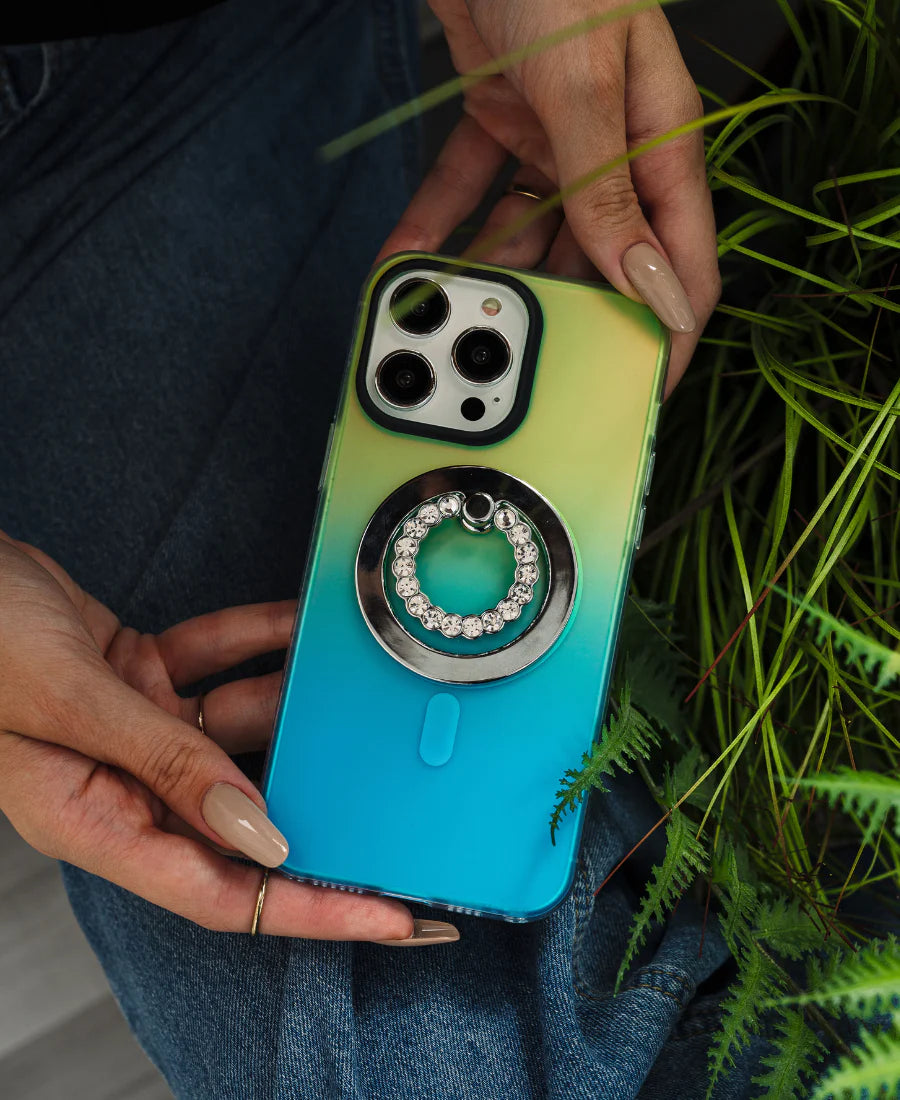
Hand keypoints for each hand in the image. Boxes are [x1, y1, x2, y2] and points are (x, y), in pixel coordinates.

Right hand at [0, 533, 427, 940]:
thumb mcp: (70, 700)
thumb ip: (166, 762)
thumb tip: (256, 830)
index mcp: (91, 818)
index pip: (220, 891)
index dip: (309, 909)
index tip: (388, 916)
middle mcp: (117, 783)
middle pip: (240, 818)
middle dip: (319, 808)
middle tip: (399, 805)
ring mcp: (132, 730)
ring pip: (236, 731)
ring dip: (289, 705)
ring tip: (350, 688)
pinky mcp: (140, 678)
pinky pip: (215, 665)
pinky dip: (255, 644)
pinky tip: (300, 627)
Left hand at [379, 0, 719, 394]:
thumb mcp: (585, 90)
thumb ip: (610, 198)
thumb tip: (650, 288)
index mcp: (660, 145)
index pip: (681, 265)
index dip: (663, 337)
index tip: (635, 398)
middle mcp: (612, 154)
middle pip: (597, 266)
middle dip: (560, 317)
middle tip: (517, 366)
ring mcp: (555, 145)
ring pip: (527, 240)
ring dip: (486, 278)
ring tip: (446, 317)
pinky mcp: (499, 129)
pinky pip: (469, 196)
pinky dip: (437, 227)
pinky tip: (408, 261)